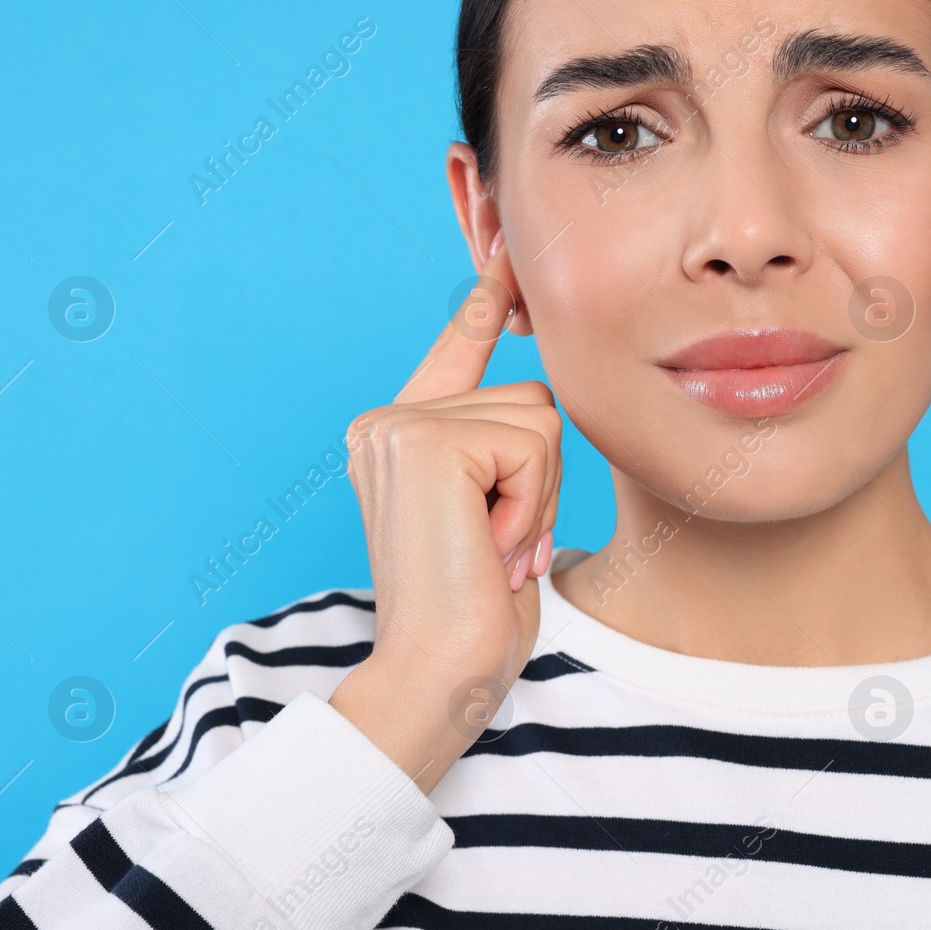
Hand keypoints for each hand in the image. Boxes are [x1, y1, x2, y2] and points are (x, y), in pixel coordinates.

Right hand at [328, 228, 561, 791]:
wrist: (441, 670)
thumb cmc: (476, 612)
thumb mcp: (496, 518)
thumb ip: (502, 457)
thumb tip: (540, 402)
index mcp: (400, 438)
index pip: (454, 352)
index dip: (483, 308)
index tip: (504, 260)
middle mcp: (388, 420)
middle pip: (528, 396)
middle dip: (542, 478)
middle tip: (500, 545)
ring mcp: (400, 424)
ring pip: (537, 416)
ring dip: (538, 494)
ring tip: (492, 547)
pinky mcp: (424, 439)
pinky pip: (533, 441)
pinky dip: (531, 501)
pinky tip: (490, 544)